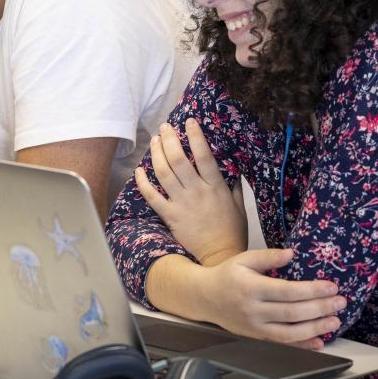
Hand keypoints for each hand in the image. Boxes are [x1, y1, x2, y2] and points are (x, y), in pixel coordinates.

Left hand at [135, 119, 246, 264]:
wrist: (220, 256)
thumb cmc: (232, 230)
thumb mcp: (239, 205)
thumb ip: (233, 185)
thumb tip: (231, 167)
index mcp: (216, 187)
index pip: (204, 155)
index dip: (195, 136)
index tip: (188, 121)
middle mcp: (197, 192)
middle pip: (179, 159)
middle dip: (169, 139)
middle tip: (164, 127)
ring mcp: (182, 203)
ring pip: (164, 172)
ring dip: (156, 153)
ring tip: (154, 141)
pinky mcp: (170, 216)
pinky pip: (152, 196)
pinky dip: (143, 182)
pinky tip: (138, 170)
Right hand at [168, 249, 344, 348]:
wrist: (203, 298)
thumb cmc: (226, 275)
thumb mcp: (243, 259)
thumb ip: (268, 256)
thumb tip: (293, 254)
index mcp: (251, 288)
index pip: (288, 291)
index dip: (312, 291)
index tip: (331, 286)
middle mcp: (253, 310)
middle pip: (292, 313)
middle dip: (320, 308)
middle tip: (340, 302)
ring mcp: (254, 327)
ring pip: (289, 332)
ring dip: (316, 328)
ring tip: (335, 321)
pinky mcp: (256, 337)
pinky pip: (282, 343)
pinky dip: (302, 345)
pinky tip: (319, 341)